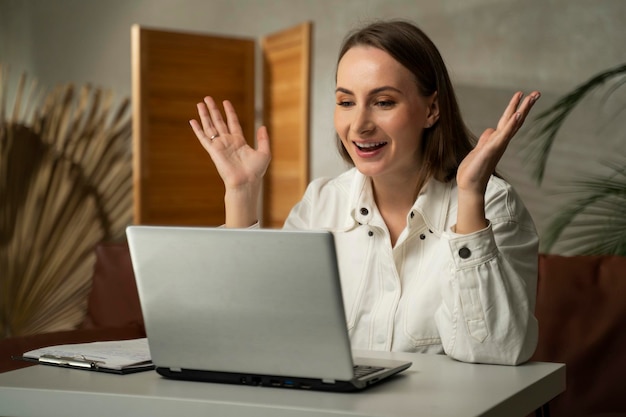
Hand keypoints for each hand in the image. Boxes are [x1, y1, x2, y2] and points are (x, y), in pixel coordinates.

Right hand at [189, 96, 270, 226]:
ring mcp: (220, 146)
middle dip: (213, 110)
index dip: (229, 112)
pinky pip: (204, 138)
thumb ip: (263, 139)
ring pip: (210, 127)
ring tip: (200, 103)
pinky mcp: (213, 151)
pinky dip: (198, 130)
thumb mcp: (264, 153)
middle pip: (219, 122)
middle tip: (207, 98)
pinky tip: (192, 121)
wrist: (246, 182)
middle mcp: (228, 142)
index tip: (226, 102)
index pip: (233, 122)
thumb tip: (262, 126)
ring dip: (205, 115)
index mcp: (239, 141)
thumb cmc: (255, 172)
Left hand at [456, 91, 539, 194]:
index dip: (515, 107)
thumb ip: (486, 139)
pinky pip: (504, 134)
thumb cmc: (474, 170)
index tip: (522, 94)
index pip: (509, 121)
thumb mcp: (479, 149)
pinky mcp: (492, 149)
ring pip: (513, 124)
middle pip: (516, 120)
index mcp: (497, 140)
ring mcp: (498, 145)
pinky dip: (511, 124)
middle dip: (525, 106)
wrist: (470, 185)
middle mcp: (501, 141)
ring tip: (530, 97)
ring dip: (522, 110)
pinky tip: (518, 114)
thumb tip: (491, 129)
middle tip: (537, 92)